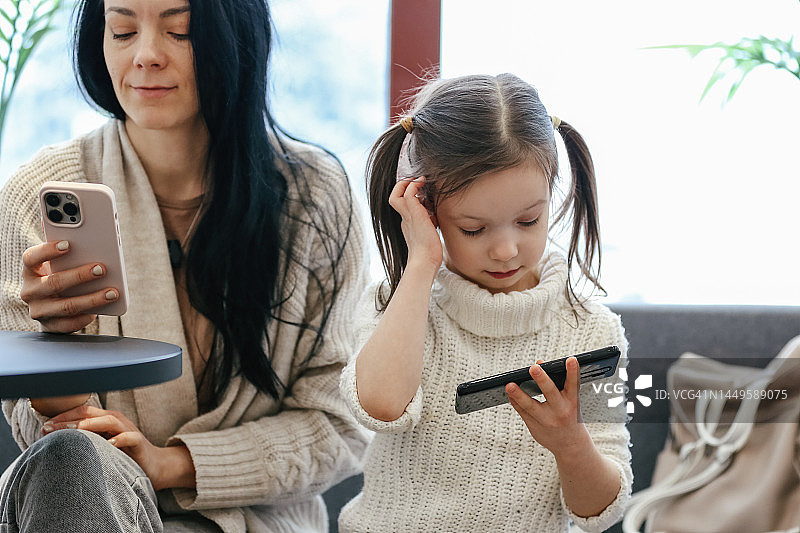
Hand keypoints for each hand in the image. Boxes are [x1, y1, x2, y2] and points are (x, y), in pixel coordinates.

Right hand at [20, 241, 118, 332]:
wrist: (52, 307)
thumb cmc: (61, 277)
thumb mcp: (61, 265)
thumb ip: (70, 254)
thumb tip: (92, 245)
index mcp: (30, 271)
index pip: (31, 258)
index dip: (48, 251)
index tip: (68, 244)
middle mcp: (30, 291)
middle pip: (54, 282)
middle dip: (80, 276)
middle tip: (101, 269)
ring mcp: (38, 311)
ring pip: (66, 306)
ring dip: (92, 299)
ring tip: (112, 292)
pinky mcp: (50, 326)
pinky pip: (70, 324)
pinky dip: (86, 317)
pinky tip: (101, 310)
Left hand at [41, 404, 194, 489]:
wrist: (153, 465)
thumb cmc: (122, 456)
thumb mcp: (101, 445)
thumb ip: (85, 440)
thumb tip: (55, 443)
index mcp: (105, 419)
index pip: (81, 412)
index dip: (62, 417)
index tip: (44, 427)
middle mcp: (116, 420)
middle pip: (90, 414)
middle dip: (69, 420)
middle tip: (49, 428)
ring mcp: (128, 429)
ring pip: (108, 421)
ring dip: (89, 426)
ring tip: (73, 432)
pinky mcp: (139, 442)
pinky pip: (129, 437)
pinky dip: (119, 439)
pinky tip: (108, 444)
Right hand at [389, 177, 442, 270]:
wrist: (425, 262)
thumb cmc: (430, 253)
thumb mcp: (430, 234)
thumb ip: (431, 224)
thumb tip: (438, 219)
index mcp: (408, 224)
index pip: (404, 206)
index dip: (409, 196)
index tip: (421, 192)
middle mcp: (405, 219)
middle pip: (394, 198)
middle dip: (402, 187)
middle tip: (415, 182)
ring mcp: (408, 216)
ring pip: (396, 195)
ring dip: (406, 184)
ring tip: (419, 180)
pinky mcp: (414, 214)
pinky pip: (408, 194)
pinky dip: (414, 186)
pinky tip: (422, 184)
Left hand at [506, 357, 588, 456]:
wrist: (570, 444)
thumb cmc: (569, 415)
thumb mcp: (569, 399)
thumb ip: (557, 382)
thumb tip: (539, 362)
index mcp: (572, 401)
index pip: (573, 384)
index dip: (572, 371)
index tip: (571, 359)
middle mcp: (560, 410)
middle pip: (550, 393)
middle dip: (542, 380)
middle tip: (534, 367)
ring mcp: (547, 420)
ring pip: (531, 406)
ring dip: (519, 395)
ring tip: (509, 385)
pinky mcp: (535, 426)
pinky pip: (522, 412)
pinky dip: (515, 401)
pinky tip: (509, 392)